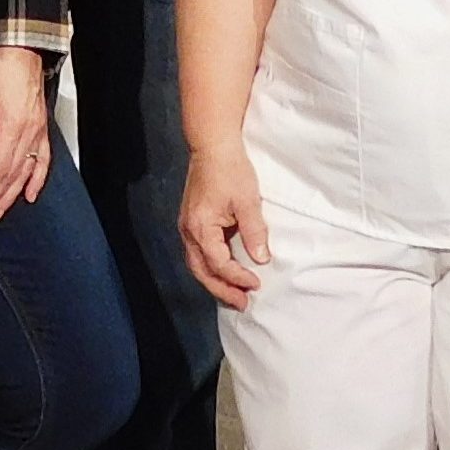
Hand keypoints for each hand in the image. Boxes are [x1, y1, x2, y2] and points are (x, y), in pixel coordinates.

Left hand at [0, 45, 52, 220]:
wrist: (20, 46)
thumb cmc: (0, 65)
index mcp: (13, 124)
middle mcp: (29, 131)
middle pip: (12, 174)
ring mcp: (38, 130)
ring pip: (27, 170)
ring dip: (13, 193)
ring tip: (1, 211)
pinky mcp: (42, 127)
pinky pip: (43, 159)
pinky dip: (38, 178)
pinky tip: (31, 193)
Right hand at [178, 143, 270, 306]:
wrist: (212, 146)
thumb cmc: (230, 170)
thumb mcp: (248, 201)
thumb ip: (254, 233)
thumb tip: (261, 259)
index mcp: (201, 227)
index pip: (219, 264)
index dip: (237, 277)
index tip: (256, 283)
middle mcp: (189, 230)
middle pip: (201, 271)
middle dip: (222, 290)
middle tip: (242, 304)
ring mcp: (188, 226)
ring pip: (197, 264)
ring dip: (215, 281)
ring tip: (234, 294)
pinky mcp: (192, 221)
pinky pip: (199, 253)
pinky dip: (211, 267)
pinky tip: (225, 271)